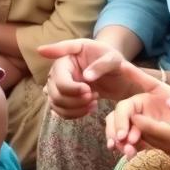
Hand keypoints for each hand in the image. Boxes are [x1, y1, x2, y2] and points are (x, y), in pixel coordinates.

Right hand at [39, 40, 164, 118]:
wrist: (113, 74)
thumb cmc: (111, 60)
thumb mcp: (113, 58)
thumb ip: (102, 64)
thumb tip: (86, 77)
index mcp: (68, 55)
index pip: (60, 70)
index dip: (66, 80)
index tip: (82, 85)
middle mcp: (57, 69)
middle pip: (55, 90)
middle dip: (76, 98)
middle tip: (94, 95)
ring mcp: (57, 84)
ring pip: (55, 102)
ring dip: (76, 108)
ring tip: (94, 101)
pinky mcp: (61, 96)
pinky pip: (59, 110)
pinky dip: (74, 114)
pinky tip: (89, 107)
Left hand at [112, 91, 169, 169]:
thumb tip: (168, 100)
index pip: (143, 125)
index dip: (130, 114)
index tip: (119, 101)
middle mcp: (166, 145)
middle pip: (138, 135)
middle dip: (125, 125)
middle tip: (112, 110)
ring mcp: (168, 150)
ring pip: (142, 141)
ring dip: (131, 132)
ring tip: (117, 119)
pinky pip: (150, 143)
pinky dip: (140, 136)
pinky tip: (133, 127)